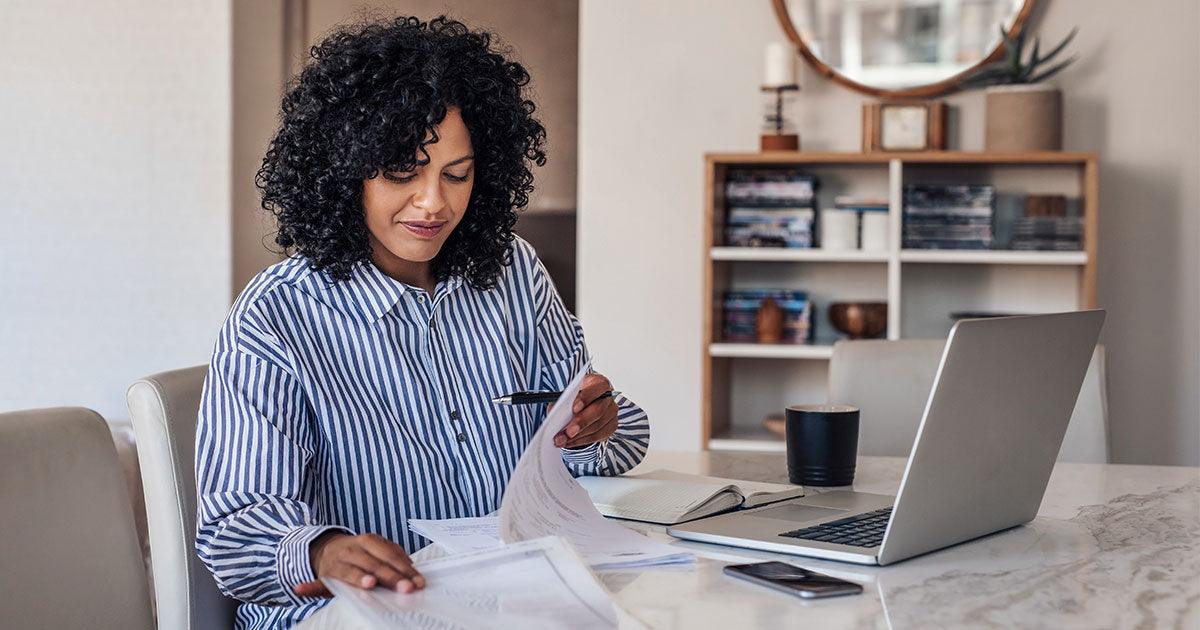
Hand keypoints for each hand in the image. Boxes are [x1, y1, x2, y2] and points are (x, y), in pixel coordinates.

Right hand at [293, 531, 423, 597]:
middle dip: (392, 577)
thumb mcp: (375, 548)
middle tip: (406, 588)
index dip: (405, 569)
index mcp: (369, 541)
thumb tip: (411, 567)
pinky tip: (301, 589)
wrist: (327, 548)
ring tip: (369, 584)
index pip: (390, 555)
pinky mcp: (324, 576)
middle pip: (375, 564)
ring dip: (359, 578)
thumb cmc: (360, 553)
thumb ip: (392, 555)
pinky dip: (309, 586)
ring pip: (351, 572)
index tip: (417, 582)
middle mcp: (353, 549)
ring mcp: (337, 562)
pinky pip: (316, 582)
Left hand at [554, 373, 618, 448]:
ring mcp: (611, 413)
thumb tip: (553, 411)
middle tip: (568, 432)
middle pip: (599, 410)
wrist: (584, 405)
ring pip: (597, 426)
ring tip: (562, 440)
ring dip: (578, 436)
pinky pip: (597, 436)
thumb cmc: (575, 397)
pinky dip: (581, 441)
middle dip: (582, 422)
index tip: (574, 408)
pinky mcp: (611, 426)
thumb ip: (561, 400)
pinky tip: (569, 442)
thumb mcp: (567, 394)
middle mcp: (608, 397)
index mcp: (599, 383)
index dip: (586, 397)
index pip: (598, 387)